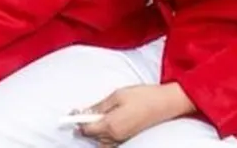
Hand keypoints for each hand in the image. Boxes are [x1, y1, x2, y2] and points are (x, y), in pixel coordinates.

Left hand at [77, 83, 194, 144]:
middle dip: (86, 127)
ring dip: (96, 132)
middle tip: (84, 114)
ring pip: (102, 142)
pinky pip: (112, 142)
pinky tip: (109, 123)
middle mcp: (116, 136)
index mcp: (111, 125)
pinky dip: (106, 135)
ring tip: (98, 117)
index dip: (77, 122)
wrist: (165, 103)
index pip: (87, 129)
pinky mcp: (130, 138)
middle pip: (93, 137)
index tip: (71, 115)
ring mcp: (124, 139)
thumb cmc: (142, 96)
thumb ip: (99, 106)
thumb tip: (85, 112)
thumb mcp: (117, 95)